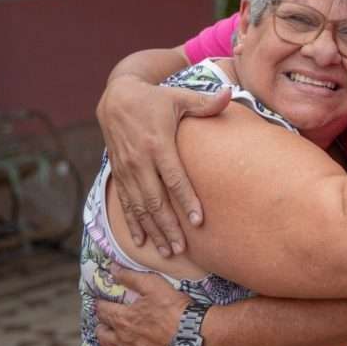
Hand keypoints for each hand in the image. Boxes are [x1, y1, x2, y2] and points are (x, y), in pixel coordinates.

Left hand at [95, 267, 188, 345]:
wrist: (192, 336)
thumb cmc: (174, 309)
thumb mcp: (154, 286)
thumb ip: (132, 278)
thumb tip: (112, 269)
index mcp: (124, 318)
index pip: (103, 310)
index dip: (100, 304)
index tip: (100, 302)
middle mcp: (122, 339)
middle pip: (103, 332)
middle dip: (101, 324)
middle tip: (104, 321)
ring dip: (102, 345)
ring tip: (102, 340)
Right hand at [96, 74, 229, 255]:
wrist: (116, 96)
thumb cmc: (154, 98)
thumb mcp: (178, 97)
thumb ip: (204, 102)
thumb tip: (229, 93)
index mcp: (158, 143)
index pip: (174, 178)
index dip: (186, 200)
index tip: (198, 221)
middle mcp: (140, 160)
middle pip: (156, 200)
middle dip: (169, 226)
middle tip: (182, 248)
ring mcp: (127, 169)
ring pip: (140, 206)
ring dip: (153, 230)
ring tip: (167, 251)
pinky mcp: (118, 173)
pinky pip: (125, 203)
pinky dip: (132, 223)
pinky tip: (141, 242)